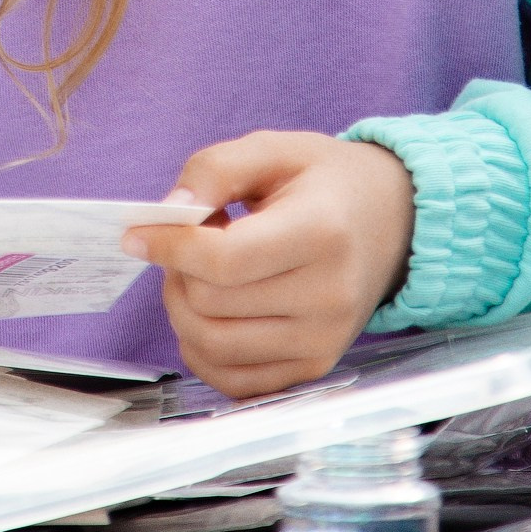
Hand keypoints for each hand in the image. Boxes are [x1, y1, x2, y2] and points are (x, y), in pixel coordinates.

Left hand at [125, 130, 414, 396]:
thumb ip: (213, 169)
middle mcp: (329, 297)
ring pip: (214, 347)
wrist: (393, 221)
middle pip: (212, 304)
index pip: (225, 261)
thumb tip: (167, 211)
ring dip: (182, 310)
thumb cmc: (324, 182)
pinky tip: (207, 313)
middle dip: (175, 272)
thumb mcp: (272, 149)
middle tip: (182, 242)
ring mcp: (324, 341)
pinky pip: (234, 382)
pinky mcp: (314, 368)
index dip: (169, 247)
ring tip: (195, 274)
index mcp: (321, 233)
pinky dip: (202, 352)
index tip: (137, 233)